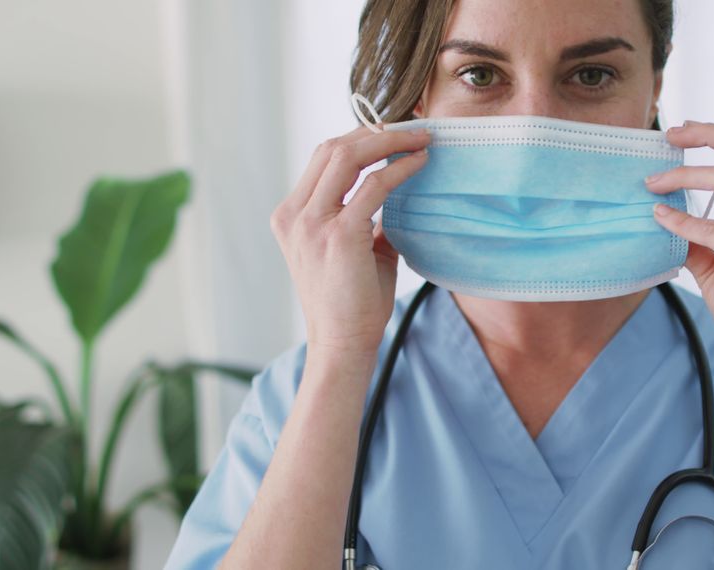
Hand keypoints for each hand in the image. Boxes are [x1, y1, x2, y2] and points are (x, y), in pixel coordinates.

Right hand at [270, 125, 430, 353]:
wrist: (343, 344)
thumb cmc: (352, 301)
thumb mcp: (354, 249)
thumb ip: (366, 218)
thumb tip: (396, 188)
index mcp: (291, 215)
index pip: (322, 158)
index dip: (360, 138)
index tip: (394, 132)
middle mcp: (295, 215)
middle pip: (332, 148)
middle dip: (375, 132)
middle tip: (413, 130)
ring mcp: (312, 224)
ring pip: (348, 157)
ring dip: (389, 141)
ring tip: (422, 140)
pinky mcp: (339, 235)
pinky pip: (373, 186)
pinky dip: (399, 169)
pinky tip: (421, 165)